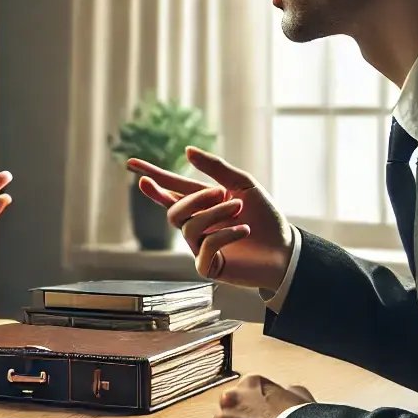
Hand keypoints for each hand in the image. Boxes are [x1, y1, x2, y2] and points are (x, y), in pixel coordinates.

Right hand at [127, 146, 292, 290]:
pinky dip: (226, 234)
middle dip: (196, 199)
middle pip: (174, 211)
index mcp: (202, 205)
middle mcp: (196, 226)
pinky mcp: (207, 266)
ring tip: (240, 211)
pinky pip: (206, 246)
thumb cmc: (266, 217)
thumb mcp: (243, 185)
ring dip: (217, 214)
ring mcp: (199, 247)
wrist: (285, 249)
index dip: (152, 178)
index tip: (131, 164)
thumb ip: (216, 168)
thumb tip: (187, 151)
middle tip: (222, 194)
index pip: (170, 190)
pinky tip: (244, 231)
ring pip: (189, 226)